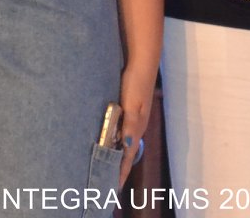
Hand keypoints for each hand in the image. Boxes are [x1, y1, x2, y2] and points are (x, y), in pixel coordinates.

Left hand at [117, 64, 156, 187]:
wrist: (141, 62)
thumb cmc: (136, 83)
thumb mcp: (132, 104)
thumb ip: (129, 124)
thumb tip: (126, 146)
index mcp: (137, 127)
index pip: (128, 155)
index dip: (121, 171)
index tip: (115, 187)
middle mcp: (136, 125)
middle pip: (127, 152)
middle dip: (119, 167)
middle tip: (109, 182)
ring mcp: (134, 117)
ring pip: (124, 142)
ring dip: (117, 155)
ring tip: (108, 167)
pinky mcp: (129, 109)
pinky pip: (122, 131)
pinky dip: (116, 141)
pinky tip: (110, 142)